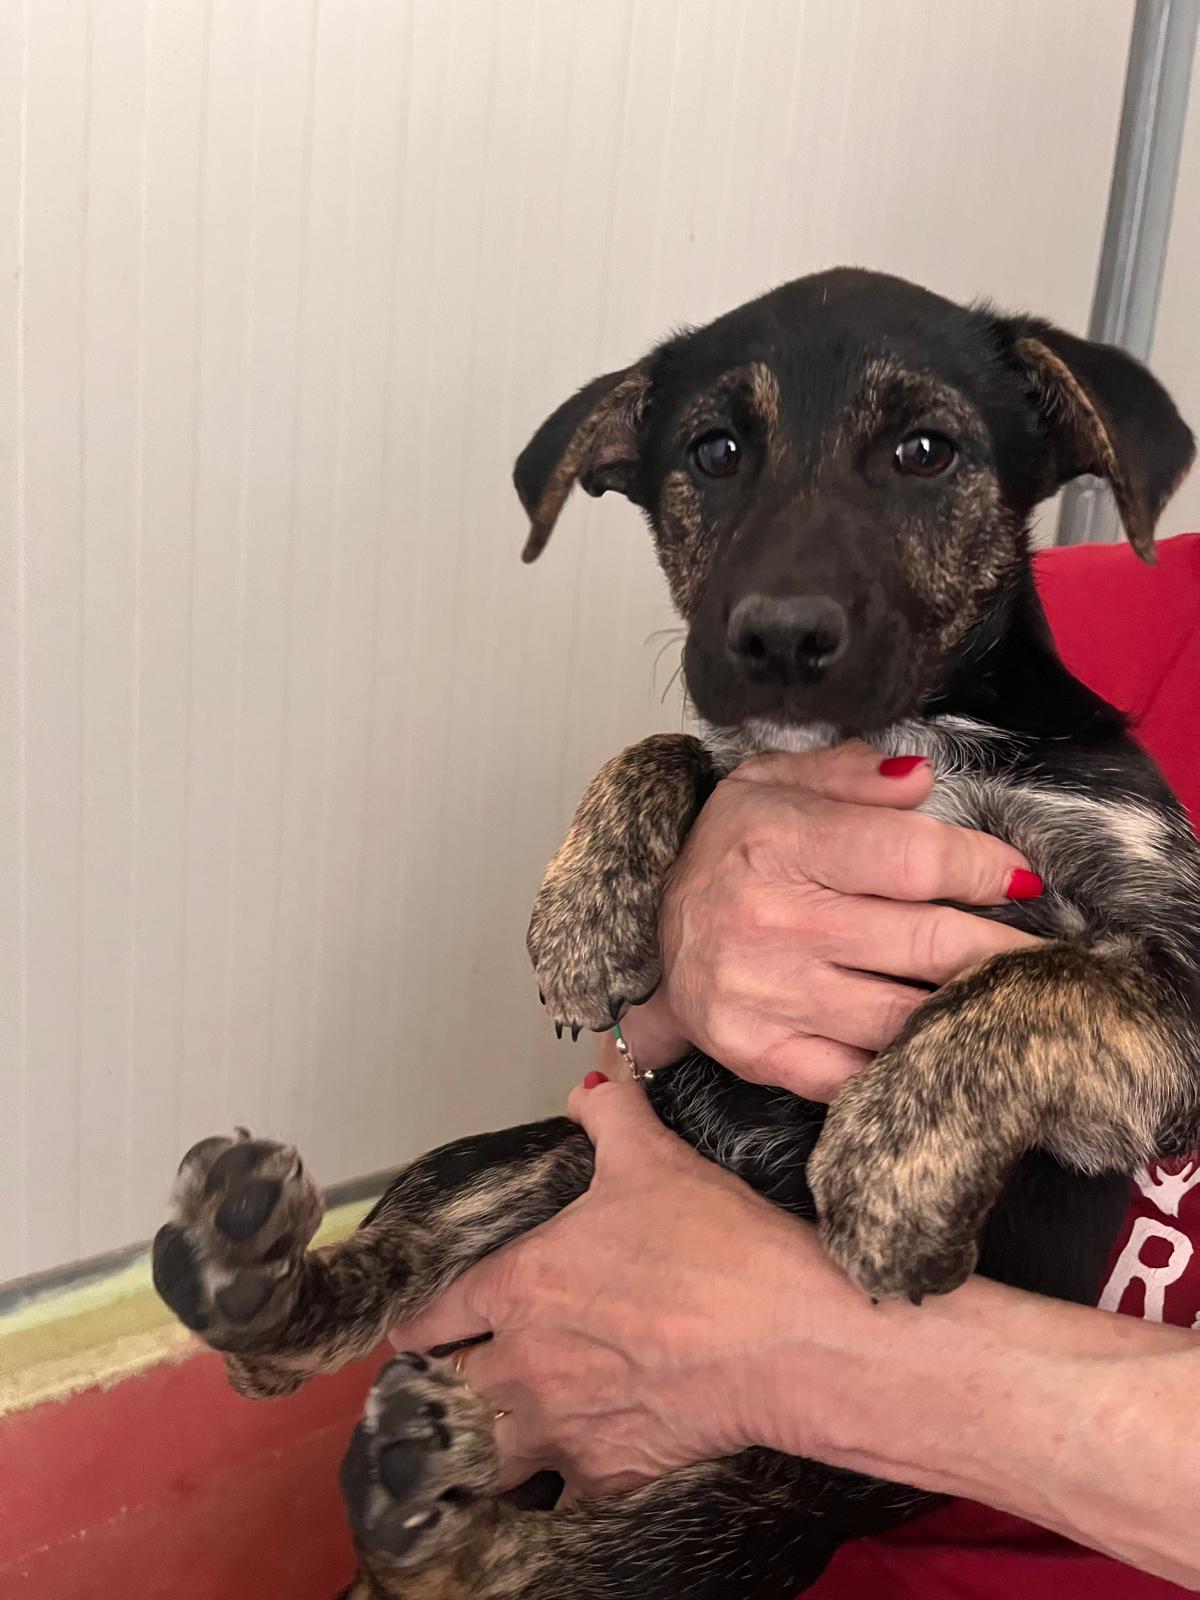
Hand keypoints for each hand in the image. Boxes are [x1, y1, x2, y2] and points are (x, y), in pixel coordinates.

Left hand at [387, 1079, 838, 1498]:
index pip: (435, 1312)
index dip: (417, 1322)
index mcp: (521, 1284)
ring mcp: (561, 1427)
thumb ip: (610, 1118)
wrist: (784, 1336)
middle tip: (448, 1389)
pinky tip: (558, 1484)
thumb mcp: (655, 1158)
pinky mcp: (608, 1477)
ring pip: (484, 1458)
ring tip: (488, 1443)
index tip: (409, 1333)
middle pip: (446, 1392)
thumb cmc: (717, 1246)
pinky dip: (551, 1496)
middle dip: (442, 1391)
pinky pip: (554, 1503)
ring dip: (481, 1450)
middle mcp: (524, 1361)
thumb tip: (592, 1088)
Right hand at [621, 741, 1041, 1098]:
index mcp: (778, 840)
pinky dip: (908, 1064)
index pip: (912, 858)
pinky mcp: (759, 1053)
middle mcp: (772, 919)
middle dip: (1005, 952)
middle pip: (926, 943)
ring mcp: (766, 995)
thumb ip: (848, 775)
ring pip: (904, 1016)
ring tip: (1013, 1002)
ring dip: (970, 1011)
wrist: (642, 932)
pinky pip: (859, 1074)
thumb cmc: (722, 853)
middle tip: (1049, 956)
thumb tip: (923, 780)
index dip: (982, 867)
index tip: (1019, 877)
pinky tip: (942, 1047)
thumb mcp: (770, 784)